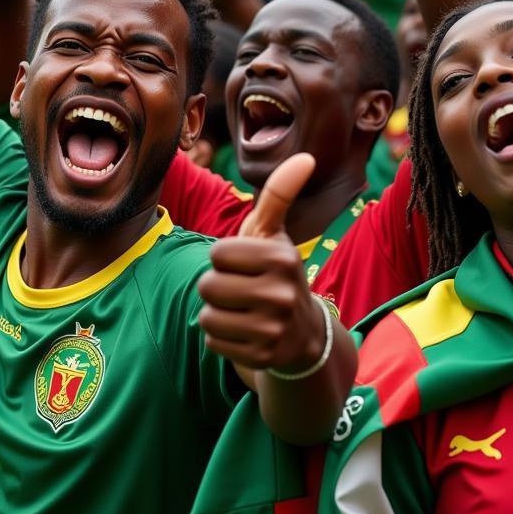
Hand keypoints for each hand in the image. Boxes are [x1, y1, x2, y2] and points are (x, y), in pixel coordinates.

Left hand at [198, 153, 326, 371]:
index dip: (224, 258)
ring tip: (242, 311)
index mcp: (282, 258)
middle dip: (217, 286)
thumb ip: (279, 195)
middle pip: (207, 286)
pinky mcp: (262, 357)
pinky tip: (245, 332)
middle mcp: (282, 294)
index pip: (216, 254)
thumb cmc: (276, 272)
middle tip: (242, 290)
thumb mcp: (274, 234)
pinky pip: (212, 341)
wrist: (304, 332)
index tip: (245, 264)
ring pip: (207, 316)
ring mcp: (274, 330)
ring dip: (216, 313)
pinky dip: (221, 338)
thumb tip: (306, 156)